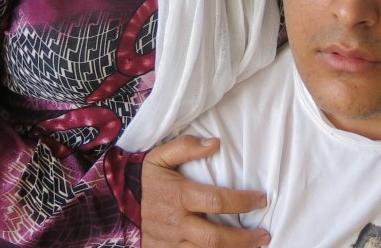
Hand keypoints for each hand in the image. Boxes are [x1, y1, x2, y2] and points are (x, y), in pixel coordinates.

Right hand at [142, 135, 270, 247]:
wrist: (117, 208)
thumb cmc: (147, 182)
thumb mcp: (159, 157)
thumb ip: (185, 147)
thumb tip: (215, 143)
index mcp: (178, 196)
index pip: (216, 201)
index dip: (242, 201)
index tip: (262, 199)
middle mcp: (176, 223)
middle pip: (214, 237)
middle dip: (243, 239)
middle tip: (263, 235)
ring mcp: (171, 243)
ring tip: (254, 246)